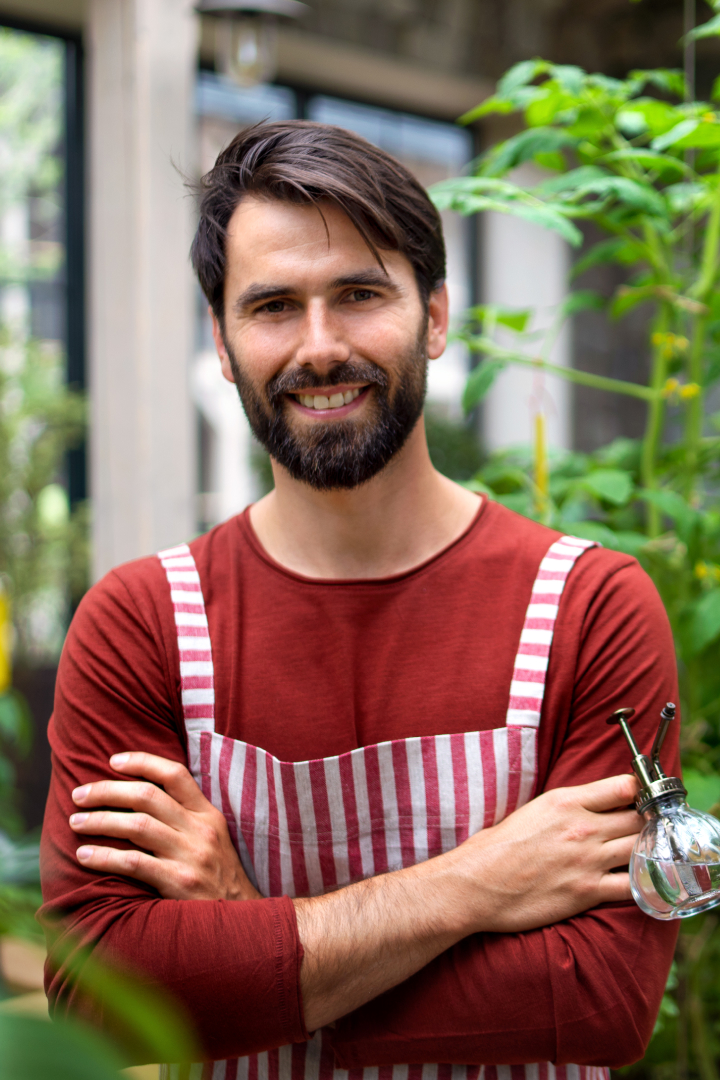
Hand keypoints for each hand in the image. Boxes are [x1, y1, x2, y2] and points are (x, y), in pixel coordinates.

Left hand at [69, 752, 260, 900]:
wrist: (241, 918)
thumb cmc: (217, 878)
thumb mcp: (212, 838)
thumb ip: (185, 818)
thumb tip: (141, 798)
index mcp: (208, 814)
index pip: (175, 774)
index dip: (142, 762)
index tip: (113, 761)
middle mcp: (200, 830)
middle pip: (147, 796)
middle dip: (107, 791)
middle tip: (79, 794)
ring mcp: (191, 856)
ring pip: (137, 825)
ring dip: (100, 821)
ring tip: (75, 823)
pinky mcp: (179, 883)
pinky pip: (135, 863)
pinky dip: (105, 857)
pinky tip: (85, 856)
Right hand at [294, 772, 641, 1029]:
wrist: (476, 885)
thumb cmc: (495, 848)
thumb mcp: (532, 811)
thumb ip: (565, 807)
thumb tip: (586, 808)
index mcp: (566, 801)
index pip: (624, 787)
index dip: (637, 794)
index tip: (638, 801)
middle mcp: (583, 827)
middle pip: (638, 819)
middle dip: (646, 823)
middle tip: (644, 830)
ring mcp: (588, 860)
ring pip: (641, 849)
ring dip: (647, 851)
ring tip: (644, 854)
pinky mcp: (588, 892)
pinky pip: (633, 885)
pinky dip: (642, 883)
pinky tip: (640, 882)